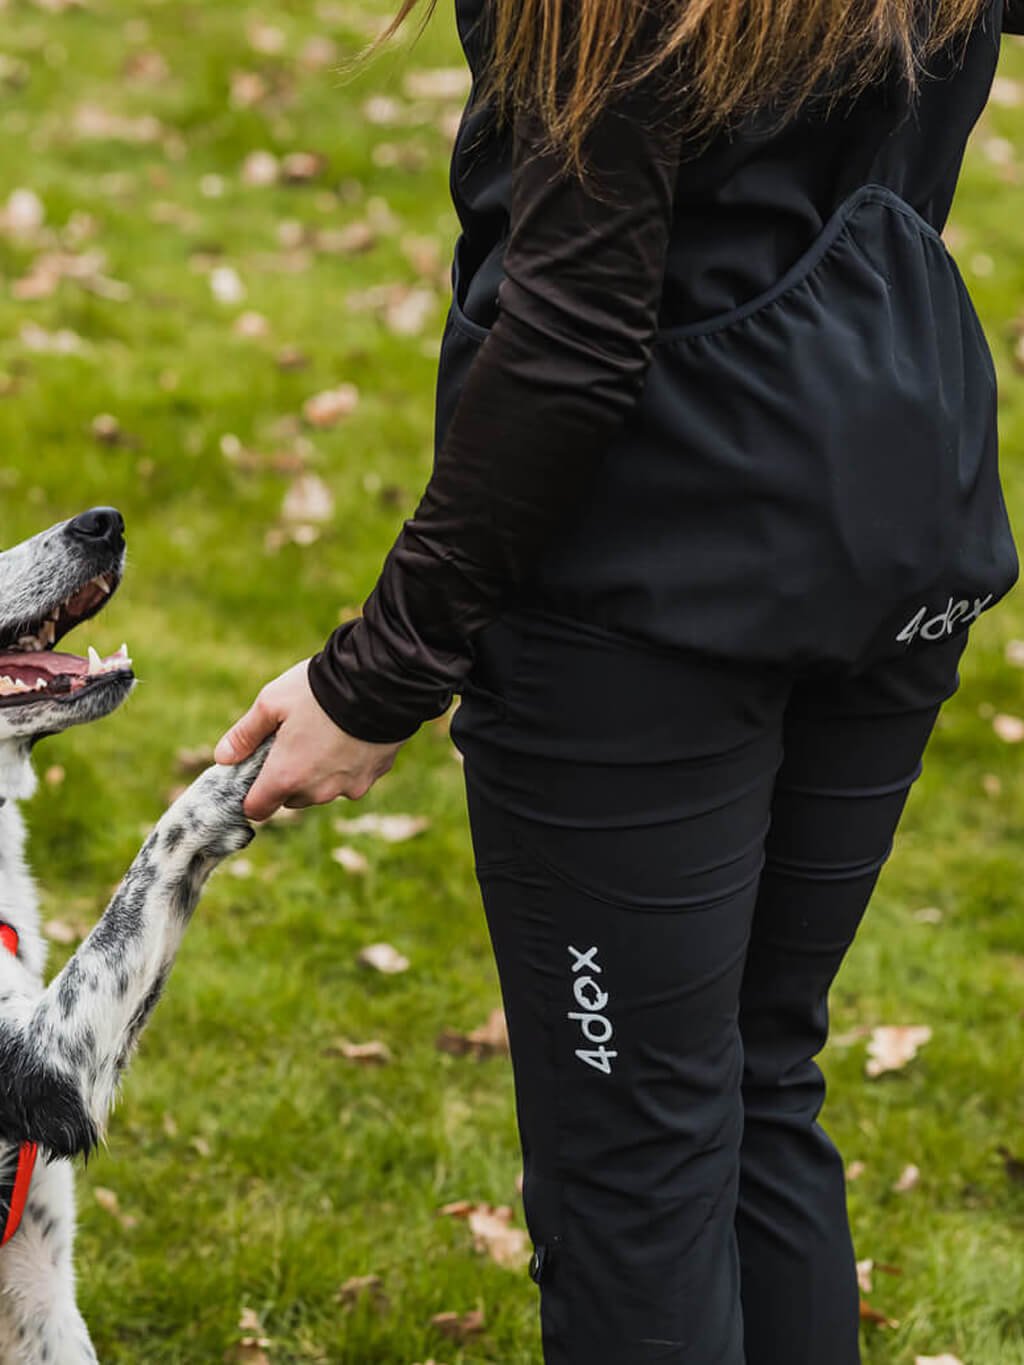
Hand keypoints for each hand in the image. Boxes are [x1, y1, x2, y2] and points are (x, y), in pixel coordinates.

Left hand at [213, 659, 404, 820]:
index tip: (256, 773)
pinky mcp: (374, 776)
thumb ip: (244, 734)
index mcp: (285, 776)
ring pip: (323, 789)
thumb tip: (222, 757)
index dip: (251, 794)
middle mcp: (317, 791)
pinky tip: (350, 734)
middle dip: (288, 777)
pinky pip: (352, 777)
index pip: (257, 809)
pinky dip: (347, 763)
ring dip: (319, 772)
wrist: (380, 681)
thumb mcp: (271, 702)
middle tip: (292, 741)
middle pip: (292, 798)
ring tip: (325, 733)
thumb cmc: (319, 690)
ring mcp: (349, 787)